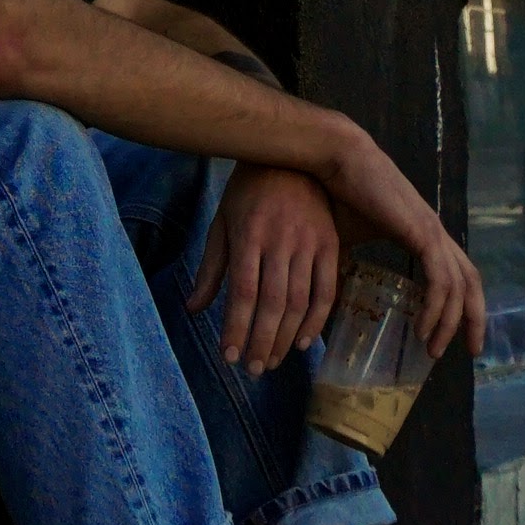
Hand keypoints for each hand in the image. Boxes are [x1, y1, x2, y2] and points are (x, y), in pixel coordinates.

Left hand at [187, 162, 341, 372]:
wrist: (290, 156)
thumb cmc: (247, 193)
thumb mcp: (222, 223)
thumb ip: (211, 268)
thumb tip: (193, 310)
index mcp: (249, 234)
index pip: (243, 292)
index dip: (236, 327)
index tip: (227, 356)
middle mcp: (281, 239)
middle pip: (273, 303)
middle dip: (261, 340)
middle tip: (252, 369)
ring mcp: (309, 242)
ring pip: (300, 300)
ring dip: (286, 338)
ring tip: (271, 362)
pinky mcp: (331, 243)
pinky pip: (328, 289)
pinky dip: (318, 319)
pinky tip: (303, 342)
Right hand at [323, 129, 487, 362]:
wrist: (335, 161)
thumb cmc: (337, 195)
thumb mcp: (349, 239)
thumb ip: (353, 265)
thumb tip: (335, 293)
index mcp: (424, 233)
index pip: (459, 273)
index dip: (465, 304)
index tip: (459, 336)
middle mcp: (435, 233)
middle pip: (471, 282)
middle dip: (474, 319)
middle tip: (470, 351)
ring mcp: (432, 231)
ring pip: (457, 287)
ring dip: (449, 322)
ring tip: (431, 349)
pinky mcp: (422, 233)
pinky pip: (440, 280)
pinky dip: (436, 308)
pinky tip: (422, 327)